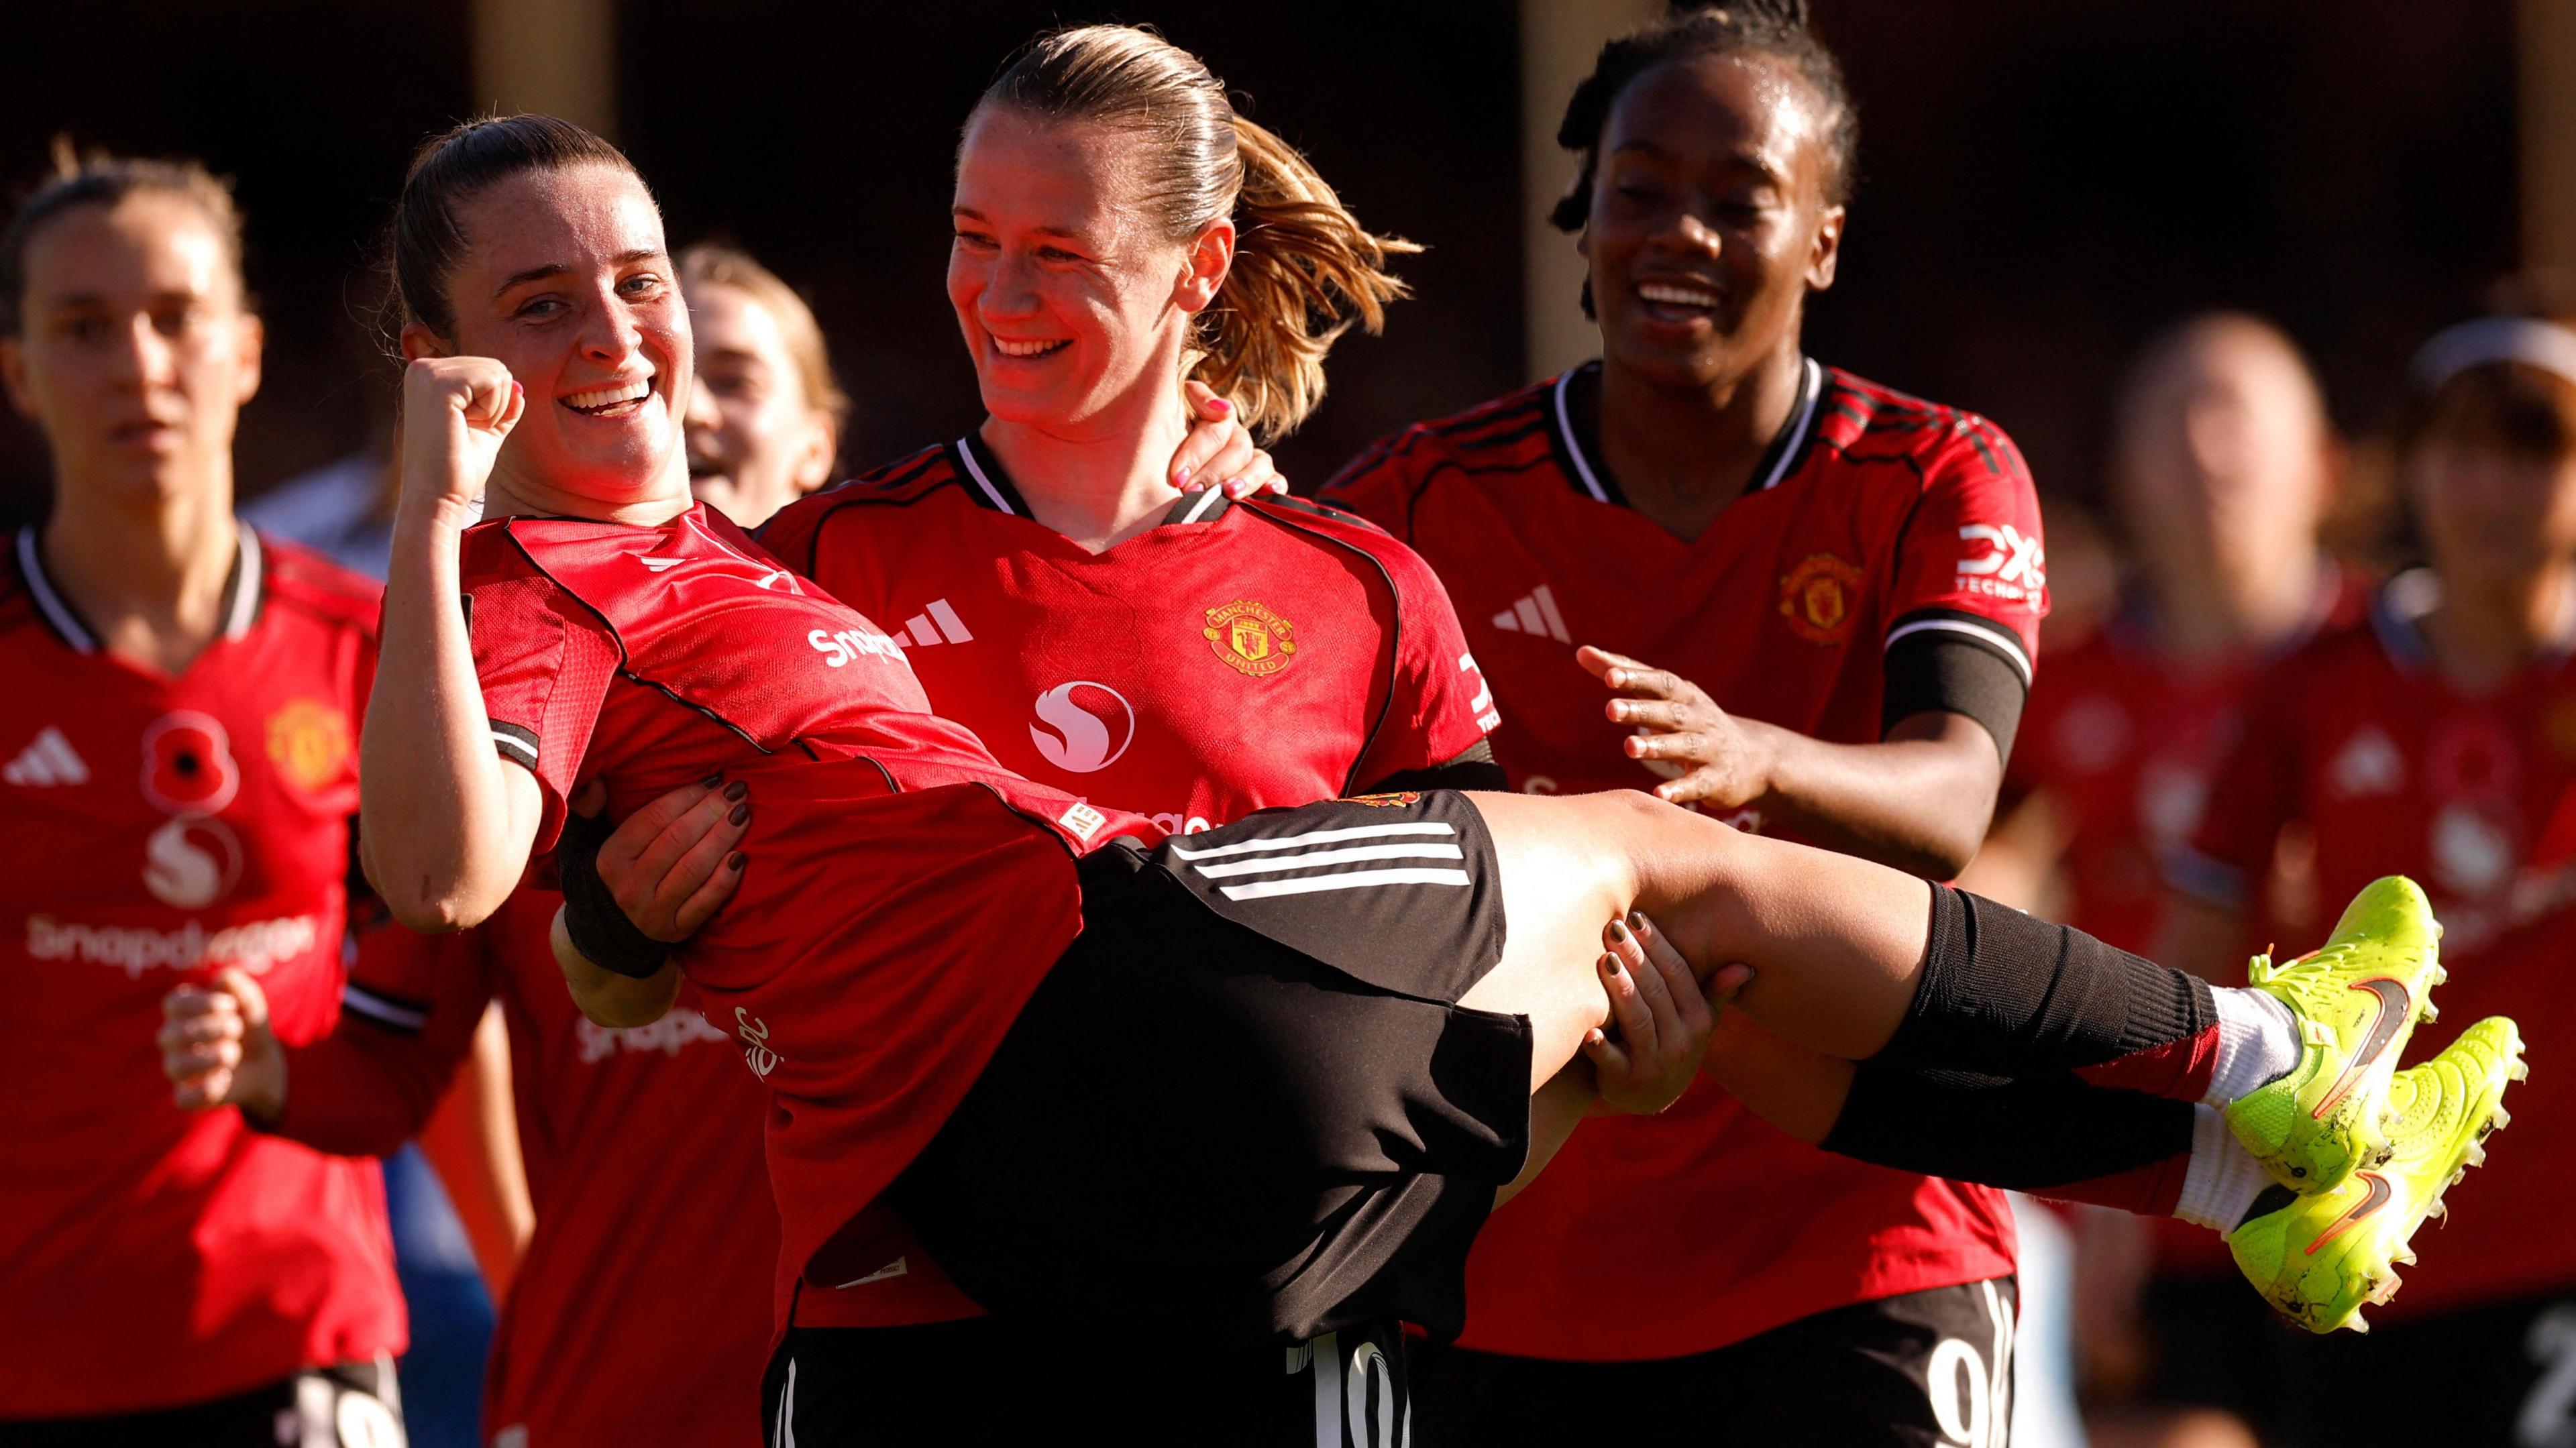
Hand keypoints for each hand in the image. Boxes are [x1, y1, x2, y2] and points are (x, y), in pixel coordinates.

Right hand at [160, 968, 284, 1119]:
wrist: (263, 1063)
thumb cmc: (248, 1027)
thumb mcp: (251, 1004)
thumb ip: (240, 988)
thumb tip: (224, 977)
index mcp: (182, 1014)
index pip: (173, 1004)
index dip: (201, 1003)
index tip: (229, 1005)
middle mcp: (173, 1041)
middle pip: (171, 1035)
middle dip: (210, 1029)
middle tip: (236, 1027)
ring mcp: (178, 1070)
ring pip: (175, 1067)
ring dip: (210, 1057)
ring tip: (232, 1052)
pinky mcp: (189, 1096)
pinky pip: (183, 1100)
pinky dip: (206, 1090)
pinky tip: (225, 1077)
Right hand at [401, 356, 524, 516]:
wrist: (437, 496)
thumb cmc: (458, 467)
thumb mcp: (487, 429)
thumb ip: (502, 406)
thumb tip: (519, 386)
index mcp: (430, 374)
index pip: (488, 370)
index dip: (493, 404)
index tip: (467, 428)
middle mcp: (423, 367)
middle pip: (495, 367)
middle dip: (496, 404)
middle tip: (467, 430)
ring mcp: (428, 373)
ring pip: (497, 373)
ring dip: (494, 408)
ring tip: (464, 429)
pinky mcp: (439, 384)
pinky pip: (493, 381)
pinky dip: (491, 410)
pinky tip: (465, 426)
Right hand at [597, 776, 752, 942]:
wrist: (610, 930)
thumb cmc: (613, 871)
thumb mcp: (585, 842)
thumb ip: (588, 810)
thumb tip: (594, 782)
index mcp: (611, 859)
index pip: (653, 819)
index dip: (687, 796)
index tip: (714, 779)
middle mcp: (630, 886)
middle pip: (678, 840)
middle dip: (712, 811)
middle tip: (737, 792)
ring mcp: (653, 912)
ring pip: (694, 869)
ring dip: (723, 838)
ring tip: (743, 815)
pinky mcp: (676, 930)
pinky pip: (706, 902)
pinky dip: (726, 879)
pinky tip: (740, 857)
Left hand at [1170, 381, 1286, 498]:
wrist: (1159, 489)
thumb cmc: (1161, 449)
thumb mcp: (1170, 417)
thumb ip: (1197, 399)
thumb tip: (1222, 409)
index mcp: (1214, 419)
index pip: (1217, 426)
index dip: (1197, 452)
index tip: (1177, 476)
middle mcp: (1235, 437)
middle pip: (1238, 447)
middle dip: (1215, 471)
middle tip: (1193, 492)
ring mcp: (1251, 459)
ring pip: (1260, 463)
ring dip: (1246, 478)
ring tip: (1229, 493)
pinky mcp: (1263, 481)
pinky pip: (1276, 479)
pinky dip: (1276, 484)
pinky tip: (1271, 489)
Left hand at [1578, 645, 1774, 809]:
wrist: (1754, 759)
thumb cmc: (1694, 722)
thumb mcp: (1666, 697)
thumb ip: (1626, 675)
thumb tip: (1582, 651)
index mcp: (1685, 697)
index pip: (1660, 682)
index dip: (1636, 678)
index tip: (1609, 675)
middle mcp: (1699, 719)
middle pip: (1670, 712)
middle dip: (1642, 710)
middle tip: (1611, 710)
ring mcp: (1710, 750)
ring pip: (1684, 746)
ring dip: (1657, 746)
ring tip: (1629, 747)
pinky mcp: (1717, 780)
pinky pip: (1698, 784)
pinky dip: (1680, 789)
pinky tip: (1658, 795)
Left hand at [1583, 910, 1747, 1114]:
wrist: (1648, 1095)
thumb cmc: (1670, 1040)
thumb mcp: (1698, 1020)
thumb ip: (1716, 991)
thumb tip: (1746, 966)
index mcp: (1698, 1020)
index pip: (1679, 975)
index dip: (1658, 946)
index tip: (1637, 917)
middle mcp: (1680, 1042)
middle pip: (1656, 993)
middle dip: (1635, 957)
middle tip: (1612, 927)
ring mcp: (1653, 1064)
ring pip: (1638, 1021)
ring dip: (1620, 990)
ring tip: (1603, 960)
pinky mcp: (1624, 1082)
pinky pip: (1612, 1061)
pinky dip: (1600, 1047)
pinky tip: (1589, 1031)